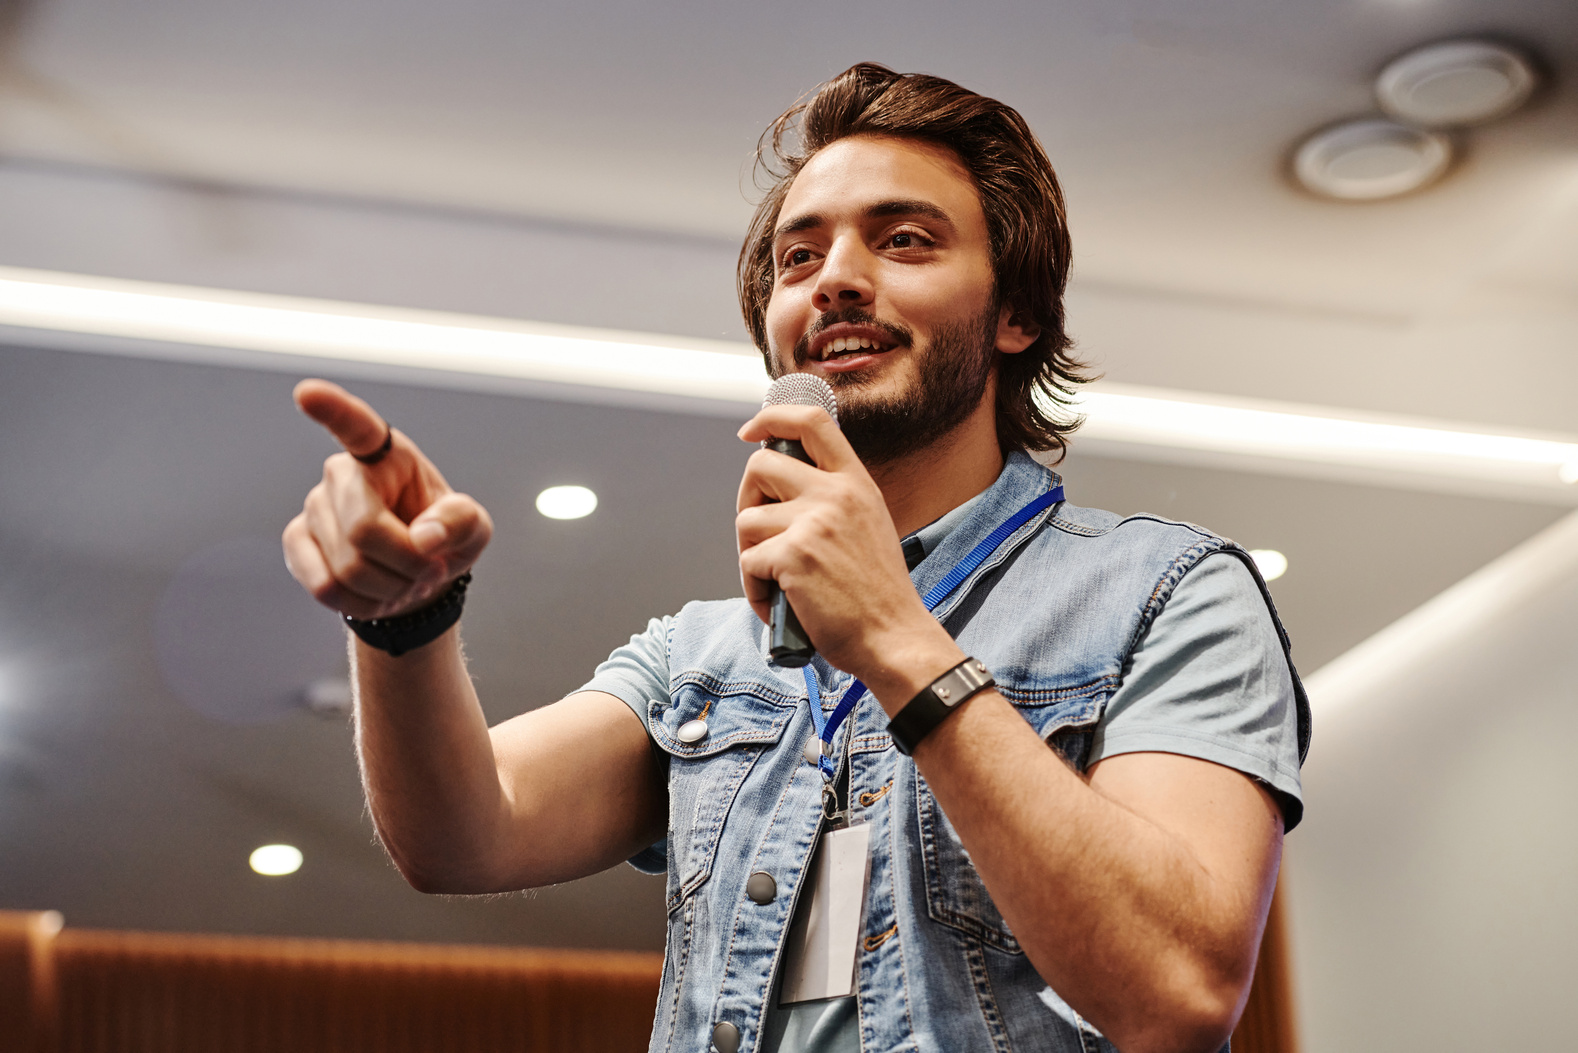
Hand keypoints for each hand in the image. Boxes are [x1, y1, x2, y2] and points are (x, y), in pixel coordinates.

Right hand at [282, 379, 493, 620]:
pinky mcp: (296, 543)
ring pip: (347, 568)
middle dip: (407, 565)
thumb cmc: (442, 539)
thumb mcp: (472, 528)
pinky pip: (326, 588)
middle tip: (430, 569)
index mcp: (387, 455)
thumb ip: (460, 523)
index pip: (357, 427)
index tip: (307, 393)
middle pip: (364, 531)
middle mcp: (341, 473)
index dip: (332, 410)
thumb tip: (424, 538)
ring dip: (390, 589)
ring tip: (406, 580)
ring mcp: (313, 507)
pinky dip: (362, 604)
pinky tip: (378, 594)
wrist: (415, 577)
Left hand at [735, 404, 952, 685]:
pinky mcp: (793, 555)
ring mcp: (813, 522)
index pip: (811, 421)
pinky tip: (779, 604)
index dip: (771, 418)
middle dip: (746, 499)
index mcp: (855, 482)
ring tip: (777, 582)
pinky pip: (748, 562)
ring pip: (746, 520)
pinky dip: (754, 588)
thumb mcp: (869, 525)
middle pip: (759, 466)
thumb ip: (833, 500)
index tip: (751, 432)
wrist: (894, 637)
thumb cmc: (878, 594)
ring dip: (751, 555)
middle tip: (757, 534)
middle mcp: (836, 494)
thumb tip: (780, 491)